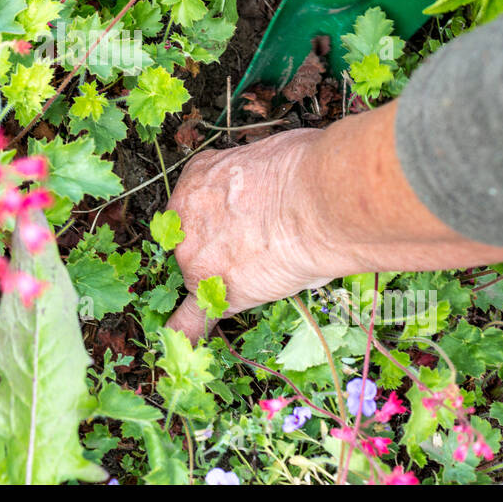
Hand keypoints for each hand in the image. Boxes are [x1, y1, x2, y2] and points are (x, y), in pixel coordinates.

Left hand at [163, 128, 350, 341]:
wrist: (318, 201)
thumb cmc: (305, 171)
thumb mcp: (269, 156)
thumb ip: (258, 182)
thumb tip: (275, 196)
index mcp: (199, 176)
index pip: (201, 201)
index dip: (224, 214)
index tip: (245, 217)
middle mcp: (185, 215)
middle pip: (195, 239)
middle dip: (225, 244)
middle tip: (264, 241)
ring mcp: (195, 256)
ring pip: (201, 274)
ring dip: (228, 276)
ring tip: (268, 266)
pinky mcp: (214, 292)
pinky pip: (191, 319)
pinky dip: (189, 333)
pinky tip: (188, 345)